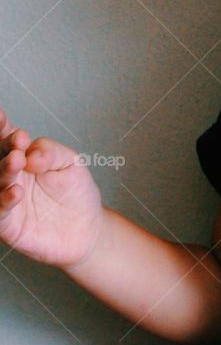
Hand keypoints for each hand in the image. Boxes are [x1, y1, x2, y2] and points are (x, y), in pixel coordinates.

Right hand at [0, 107, 104, 267]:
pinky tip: (15, 192)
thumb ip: (51, 152)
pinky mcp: (8, 225)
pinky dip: (5, 200)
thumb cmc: (76, 193)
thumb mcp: (71, 163)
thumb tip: (30, 152)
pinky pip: (1, 212)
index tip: (0, 115)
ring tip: (16, 161)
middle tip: (17, 141)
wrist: (87, 228)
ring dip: (3, 171)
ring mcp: (6, 200)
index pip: (6, 139)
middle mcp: (9, 177)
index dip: (1, 126)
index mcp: (21, 157)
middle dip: (5, 148)